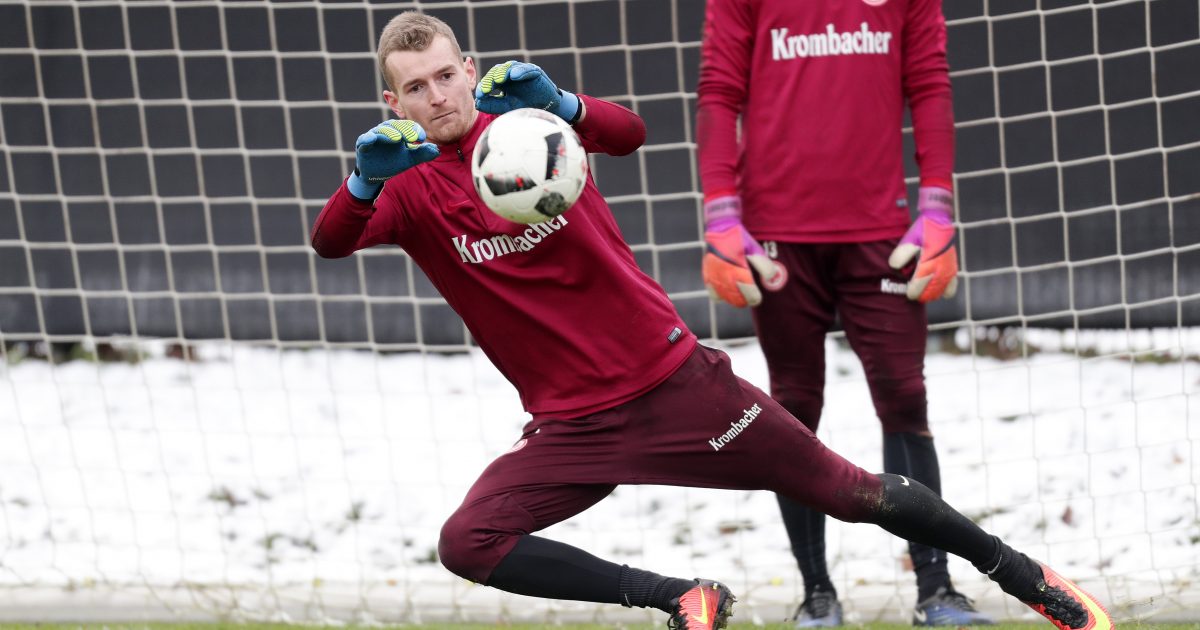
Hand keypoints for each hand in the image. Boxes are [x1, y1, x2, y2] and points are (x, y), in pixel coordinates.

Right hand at [347, 120, 438, 198]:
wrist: (376, 175)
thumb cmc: (394, 162)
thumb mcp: (410, 159)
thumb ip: (422, 153)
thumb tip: (437, 150)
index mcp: (399, 131)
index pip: (408, 127)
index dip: (415, 131)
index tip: (422, 138)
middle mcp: (386, 130)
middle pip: (396, 126)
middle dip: (404, 130)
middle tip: (412, 137)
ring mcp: (374, 136)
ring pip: (381, 131)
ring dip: (389, 133)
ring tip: (397, 138)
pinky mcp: (363, 144)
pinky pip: (365, 139)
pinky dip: (367, 138)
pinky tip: (371, 139)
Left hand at [475, 61, 580, 121]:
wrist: (546, 109)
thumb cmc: (526, 106)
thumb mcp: (507, 107)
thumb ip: (492, 104)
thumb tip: (477, 103)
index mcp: (503, 82)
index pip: (490, 80)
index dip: (484, 86)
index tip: (479, 95)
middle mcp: (511, 74)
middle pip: (497, 71)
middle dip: (491, 80)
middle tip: (486, 88)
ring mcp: (522, 71)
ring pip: (510, 67)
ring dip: (503, 73)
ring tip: (498, 80)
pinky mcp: (535, 71)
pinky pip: (527, 69)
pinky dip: (520, 71)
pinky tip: (514, 76)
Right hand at [701, 195, 786, 307]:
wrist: (720, 229)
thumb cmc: (740, 240)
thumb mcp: (755, 249)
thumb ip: (765, 266)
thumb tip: (771, 278)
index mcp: (738, 271)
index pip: (749, 294)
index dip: (755, 298)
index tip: (758, 297)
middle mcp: (724, 277)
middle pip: (737, 299)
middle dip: (745, 300)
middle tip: (751, 297)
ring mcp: (714, 278)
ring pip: (726, 298)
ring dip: (734, 300)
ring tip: (741, 296)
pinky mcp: (707, 276)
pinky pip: (714, 295)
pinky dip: (721, 296)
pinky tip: (727, 291)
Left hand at [888, 186, 958, 302]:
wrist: (939, 220)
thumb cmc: (922, 231)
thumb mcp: (908, 241)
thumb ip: (900, 255)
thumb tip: (895, 268)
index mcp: (929, 263)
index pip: (919, 286)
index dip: (912, 292)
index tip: (908, 293)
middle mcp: (941, 269)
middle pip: (930, 292)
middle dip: (920, 295)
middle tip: (913, 293)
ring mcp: (949, 270)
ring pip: (940, 292)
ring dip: (930, 295)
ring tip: (922, 293)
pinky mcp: (953, 269)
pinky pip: (951, 288)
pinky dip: (944, 292)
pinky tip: (936, 289)